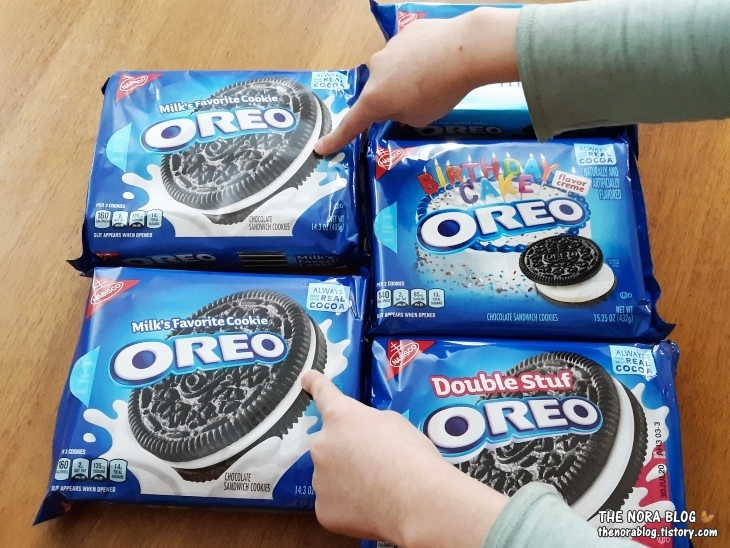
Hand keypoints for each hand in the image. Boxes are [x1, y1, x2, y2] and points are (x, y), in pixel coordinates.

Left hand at [302, 370, 508, 547]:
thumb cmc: (411, 455)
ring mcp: (319, 479)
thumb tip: (363, 437)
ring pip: (330, 476)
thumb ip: (369, 424)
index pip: (323, 394)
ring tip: (378, 489)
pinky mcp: (323, 510)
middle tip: (374, 464)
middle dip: (346, 452)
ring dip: (346, 480)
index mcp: (340, 416)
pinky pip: (333, 504)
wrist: (416, 500)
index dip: (314, 384)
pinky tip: (371, 508)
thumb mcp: (393, 423)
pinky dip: (348, 506)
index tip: (306, 379)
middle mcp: (322, 444)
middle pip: (329, 445)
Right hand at [314, 7, 520, 155]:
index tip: (321, 147)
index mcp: (375, 98)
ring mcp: (389, 48)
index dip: (336, 138)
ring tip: (435, 80)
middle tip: (418, 104)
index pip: (351, 123)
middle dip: (391, 100)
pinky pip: (409, 52)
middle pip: (377, 92)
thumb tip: (398, 103)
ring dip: (406, 78)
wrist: (465, 49)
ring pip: (393, 71)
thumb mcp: (419, 118)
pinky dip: (420, 59)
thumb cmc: (440, 92)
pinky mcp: (406, 33)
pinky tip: (440, 61)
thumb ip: (401, 115)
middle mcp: (375, 71)